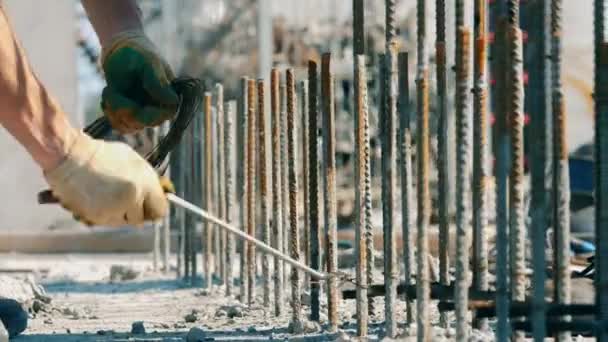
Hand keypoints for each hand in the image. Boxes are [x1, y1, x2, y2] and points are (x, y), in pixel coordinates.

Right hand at [44, 131, 173, 225]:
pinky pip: (108, 222)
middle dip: (136, 210)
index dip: (155, 207)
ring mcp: (114, 210)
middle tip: (125, 198)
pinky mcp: (98, 218)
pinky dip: (105, 214)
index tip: (150, 205)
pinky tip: (97, 198)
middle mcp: (132, 198)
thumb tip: (159, 194)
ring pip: (124, 222)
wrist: (69, 157)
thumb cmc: (102, 155)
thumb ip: (147, 180)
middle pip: (142, 219)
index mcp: (144, 183)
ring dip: (120, 213)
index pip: (160, 210)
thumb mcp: (133, 160)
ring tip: (108, 194)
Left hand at [101, 30, 177, 133]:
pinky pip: (120, 126)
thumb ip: (158, 82)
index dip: (139, 114)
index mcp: (169, 99)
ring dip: (113, 110)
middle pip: (140, 124)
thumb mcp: (147, 63)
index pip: (158, 118)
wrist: (120, 49)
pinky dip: (109, 113)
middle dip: (121, 108)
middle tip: (109, 90)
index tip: (120, 97)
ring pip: (128, 126)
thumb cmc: (136, 52)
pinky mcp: (131, 116)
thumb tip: (173, 101)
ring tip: (109, 90)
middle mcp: (159, 110)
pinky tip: (108, 97)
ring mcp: (145, 114)